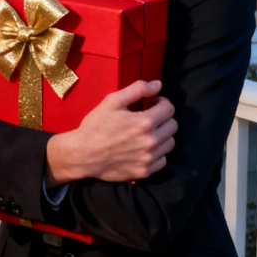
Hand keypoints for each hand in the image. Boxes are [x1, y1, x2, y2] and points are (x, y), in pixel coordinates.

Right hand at [45, 80, 176, 186]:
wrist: (83, 154)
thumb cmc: (96, 125)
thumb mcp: (112, 101)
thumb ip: (137, 89)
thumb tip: (158, 84)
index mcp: (145, 122)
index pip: (169, 109)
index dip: (162, 103)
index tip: (152, 103)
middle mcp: (152, 141)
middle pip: (173, 126)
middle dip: (164, 118)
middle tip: (150, 117)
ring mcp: (149, 158)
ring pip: (170, 143)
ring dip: (162, 135)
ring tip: (147, 133)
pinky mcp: (145, 171)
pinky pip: (162, 160)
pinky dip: (157, 153)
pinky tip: (144, 148)